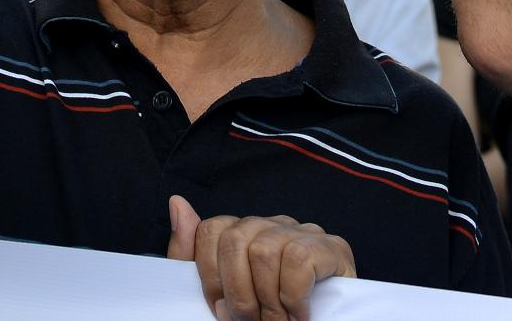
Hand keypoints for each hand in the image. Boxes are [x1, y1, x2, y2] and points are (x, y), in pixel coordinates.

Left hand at [166, 194, 354, 320]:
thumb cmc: (263, 316)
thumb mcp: (220, 294)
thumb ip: (191, 253)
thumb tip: (177, 202)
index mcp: (247, 232)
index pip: (212, 230)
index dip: (211, 278)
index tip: (221, 311)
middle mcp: (274, 225)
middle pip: (235, 240)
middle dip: (238, 294)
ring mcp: (305, 232)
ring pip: (264, 251)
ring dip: (267, 302)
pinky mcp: (334, 248)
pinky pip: (298, 259)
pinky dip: (293, 296)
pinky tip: (299, 314)